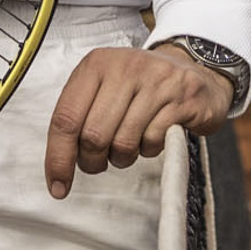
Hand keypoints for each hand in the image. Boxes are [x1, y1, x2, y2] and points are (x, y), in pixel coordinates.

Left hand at [45, 42, 234, 197]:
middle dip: (93, 161)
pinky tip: (153, 135)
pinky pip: (152, 141)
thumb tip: (59, 161)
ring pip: (123, 142)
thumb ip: (80, 116)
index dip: (58, 157)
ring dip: (122, 157)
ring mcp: (156, 80)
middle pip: (93, 135)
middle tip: (100, 162)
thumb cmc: (142, 86)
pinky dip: (149, 149)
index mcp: (96, 64)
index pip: (65, 118)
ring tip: (130, 145)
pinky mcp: (182, 97)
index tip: (57, 185)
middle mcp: (124, 67)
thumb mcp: (105, 87)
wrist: (193, 70)